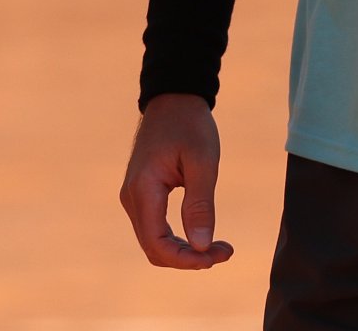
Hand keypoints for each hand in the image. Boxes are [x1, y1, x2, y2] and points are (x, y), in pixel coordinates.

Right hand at [118, 93, 233, 268]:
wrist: (173, 99)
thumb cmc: (189, 125)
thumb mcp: (202, 162)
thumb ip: (200, 205)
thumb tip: (201, 247)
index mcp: (143, 189)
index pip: (157, 244)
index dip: (187, 260)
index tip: (218, 255)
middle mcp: (131, 197)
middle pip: (154, 248)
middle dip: (189, 258)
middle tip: (226, 251)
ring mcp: (134, 196)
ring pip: (154, 242)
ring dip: (185, 251)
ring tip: (219, 247)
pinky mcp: (142, 195)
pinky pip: (155, 229)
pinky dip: (178, 240)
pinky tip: (202, 235)